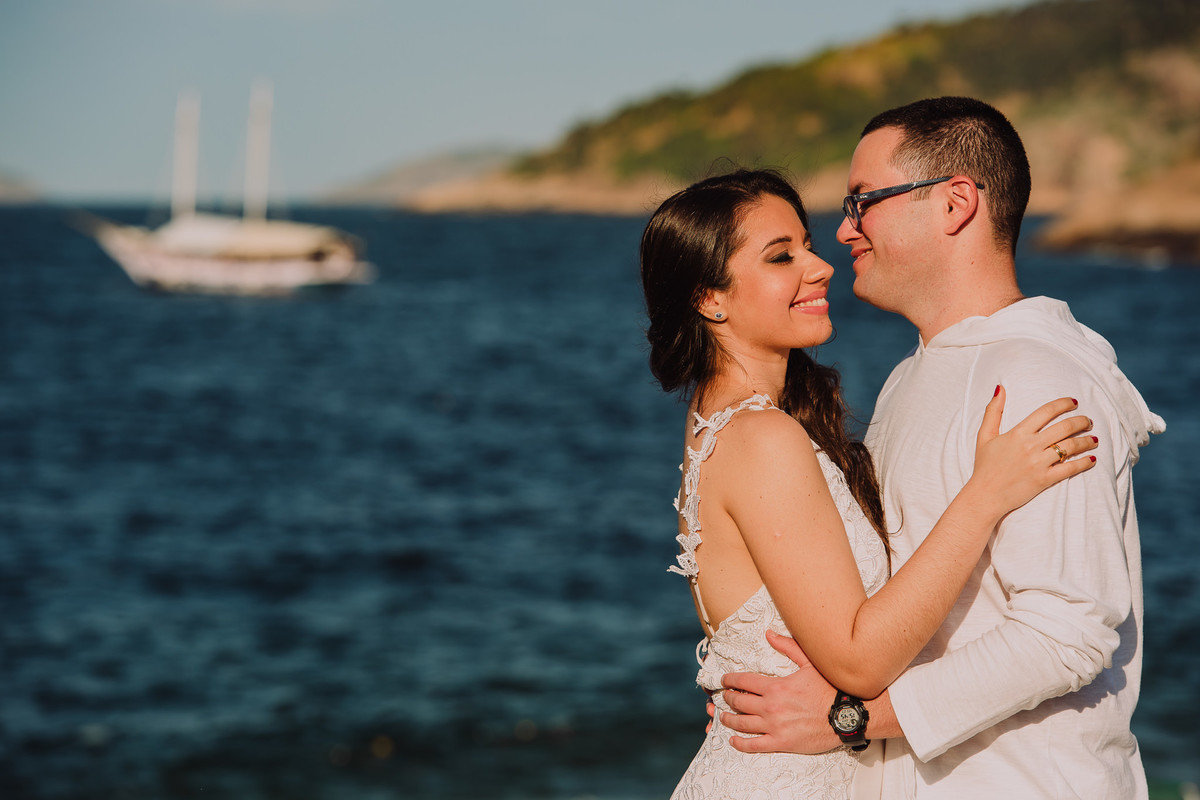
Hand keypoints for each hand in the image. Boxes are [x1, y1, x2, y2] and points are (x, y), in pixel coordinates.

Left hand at [719, 630, 842, 754]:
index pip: (743, 682)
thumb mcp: (809, 662)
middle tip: (725, 697)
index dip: (729, 680)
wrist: (847, 714)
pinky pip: (754, 745)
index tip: (724, 681)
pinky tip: (734, 740)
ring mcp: (775, 726)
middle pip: (739, 702)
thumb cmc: (831, 689)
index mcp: (775, 686)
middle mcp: (771, 706)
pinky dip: (740, 743)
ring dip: (729, 719)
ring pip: (742, 723)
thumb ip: (787, 647)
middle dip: (728, 699)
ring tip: (723, 716)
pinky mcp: (782, 742)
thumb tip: (769, 634)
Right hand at [969, 386, 1097, 515]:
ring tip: (1093, 438)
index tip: (1074, 402)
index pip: (1046, 412)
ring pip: (1071, 447)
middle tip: (1088, 421)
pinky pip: (1070, 468)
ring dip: (1086, 441)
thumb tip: (1000, 388)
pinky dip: (1084, 463)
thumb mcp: (984, 436)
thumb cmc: (984, 466)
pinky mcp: (1045, 479)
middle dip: (1081, 421)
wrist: (985, 496)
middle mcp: (1031, 446)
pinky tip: (1091, 458)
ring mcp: (1039, 463)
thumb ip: (993, 411)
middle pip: (1064, 427)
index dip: (1063, 404)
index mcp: (1018, 433)